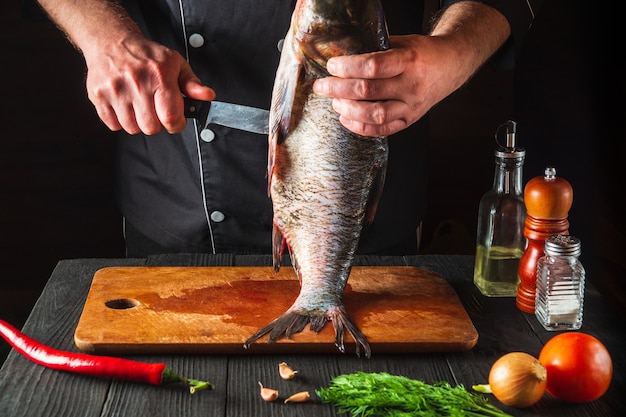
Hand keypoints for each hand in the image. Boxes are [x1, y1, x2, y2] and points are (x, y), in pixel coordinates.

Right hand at [84, 35, 214, 134]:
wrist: (111, 41)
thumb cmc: (146, 56)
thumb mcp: (175, 64)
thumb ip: (193, 84)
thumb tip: (207, 96)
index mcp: (159, 75)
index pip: (171, 117)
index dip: (176, 125)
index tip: (176, 120)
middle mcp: (136, 82)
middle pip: (151, 127)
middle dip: (157, 123)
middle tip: (155, 110)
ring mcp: (115, 89)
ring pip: (132, 128)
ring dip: (138, 122)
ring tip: (139, 105)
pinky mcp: (98, 95)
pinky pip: (113, 125)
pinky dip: (120, 120)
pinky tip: (125, 105)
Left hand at [312, 34, 475, 136]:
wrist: (451, 65)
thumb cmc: (422, 53)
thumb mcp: (402, 43)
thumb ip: (376, 51)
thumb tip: (342, 58)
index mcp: (409, 60)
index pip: (373, 66)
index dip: (348, 67)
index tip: (332, 66)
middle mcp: (412, 85)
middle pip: (368, 91)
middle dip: (339, 89)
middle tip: (322, 86)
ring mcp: (412, 106)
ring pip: (375, 114)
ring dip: (348, 110)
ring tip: (335, 102)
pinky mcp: (410, 120)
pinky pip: (382, 130)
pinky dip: (360, 127)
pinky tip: (346, 118)